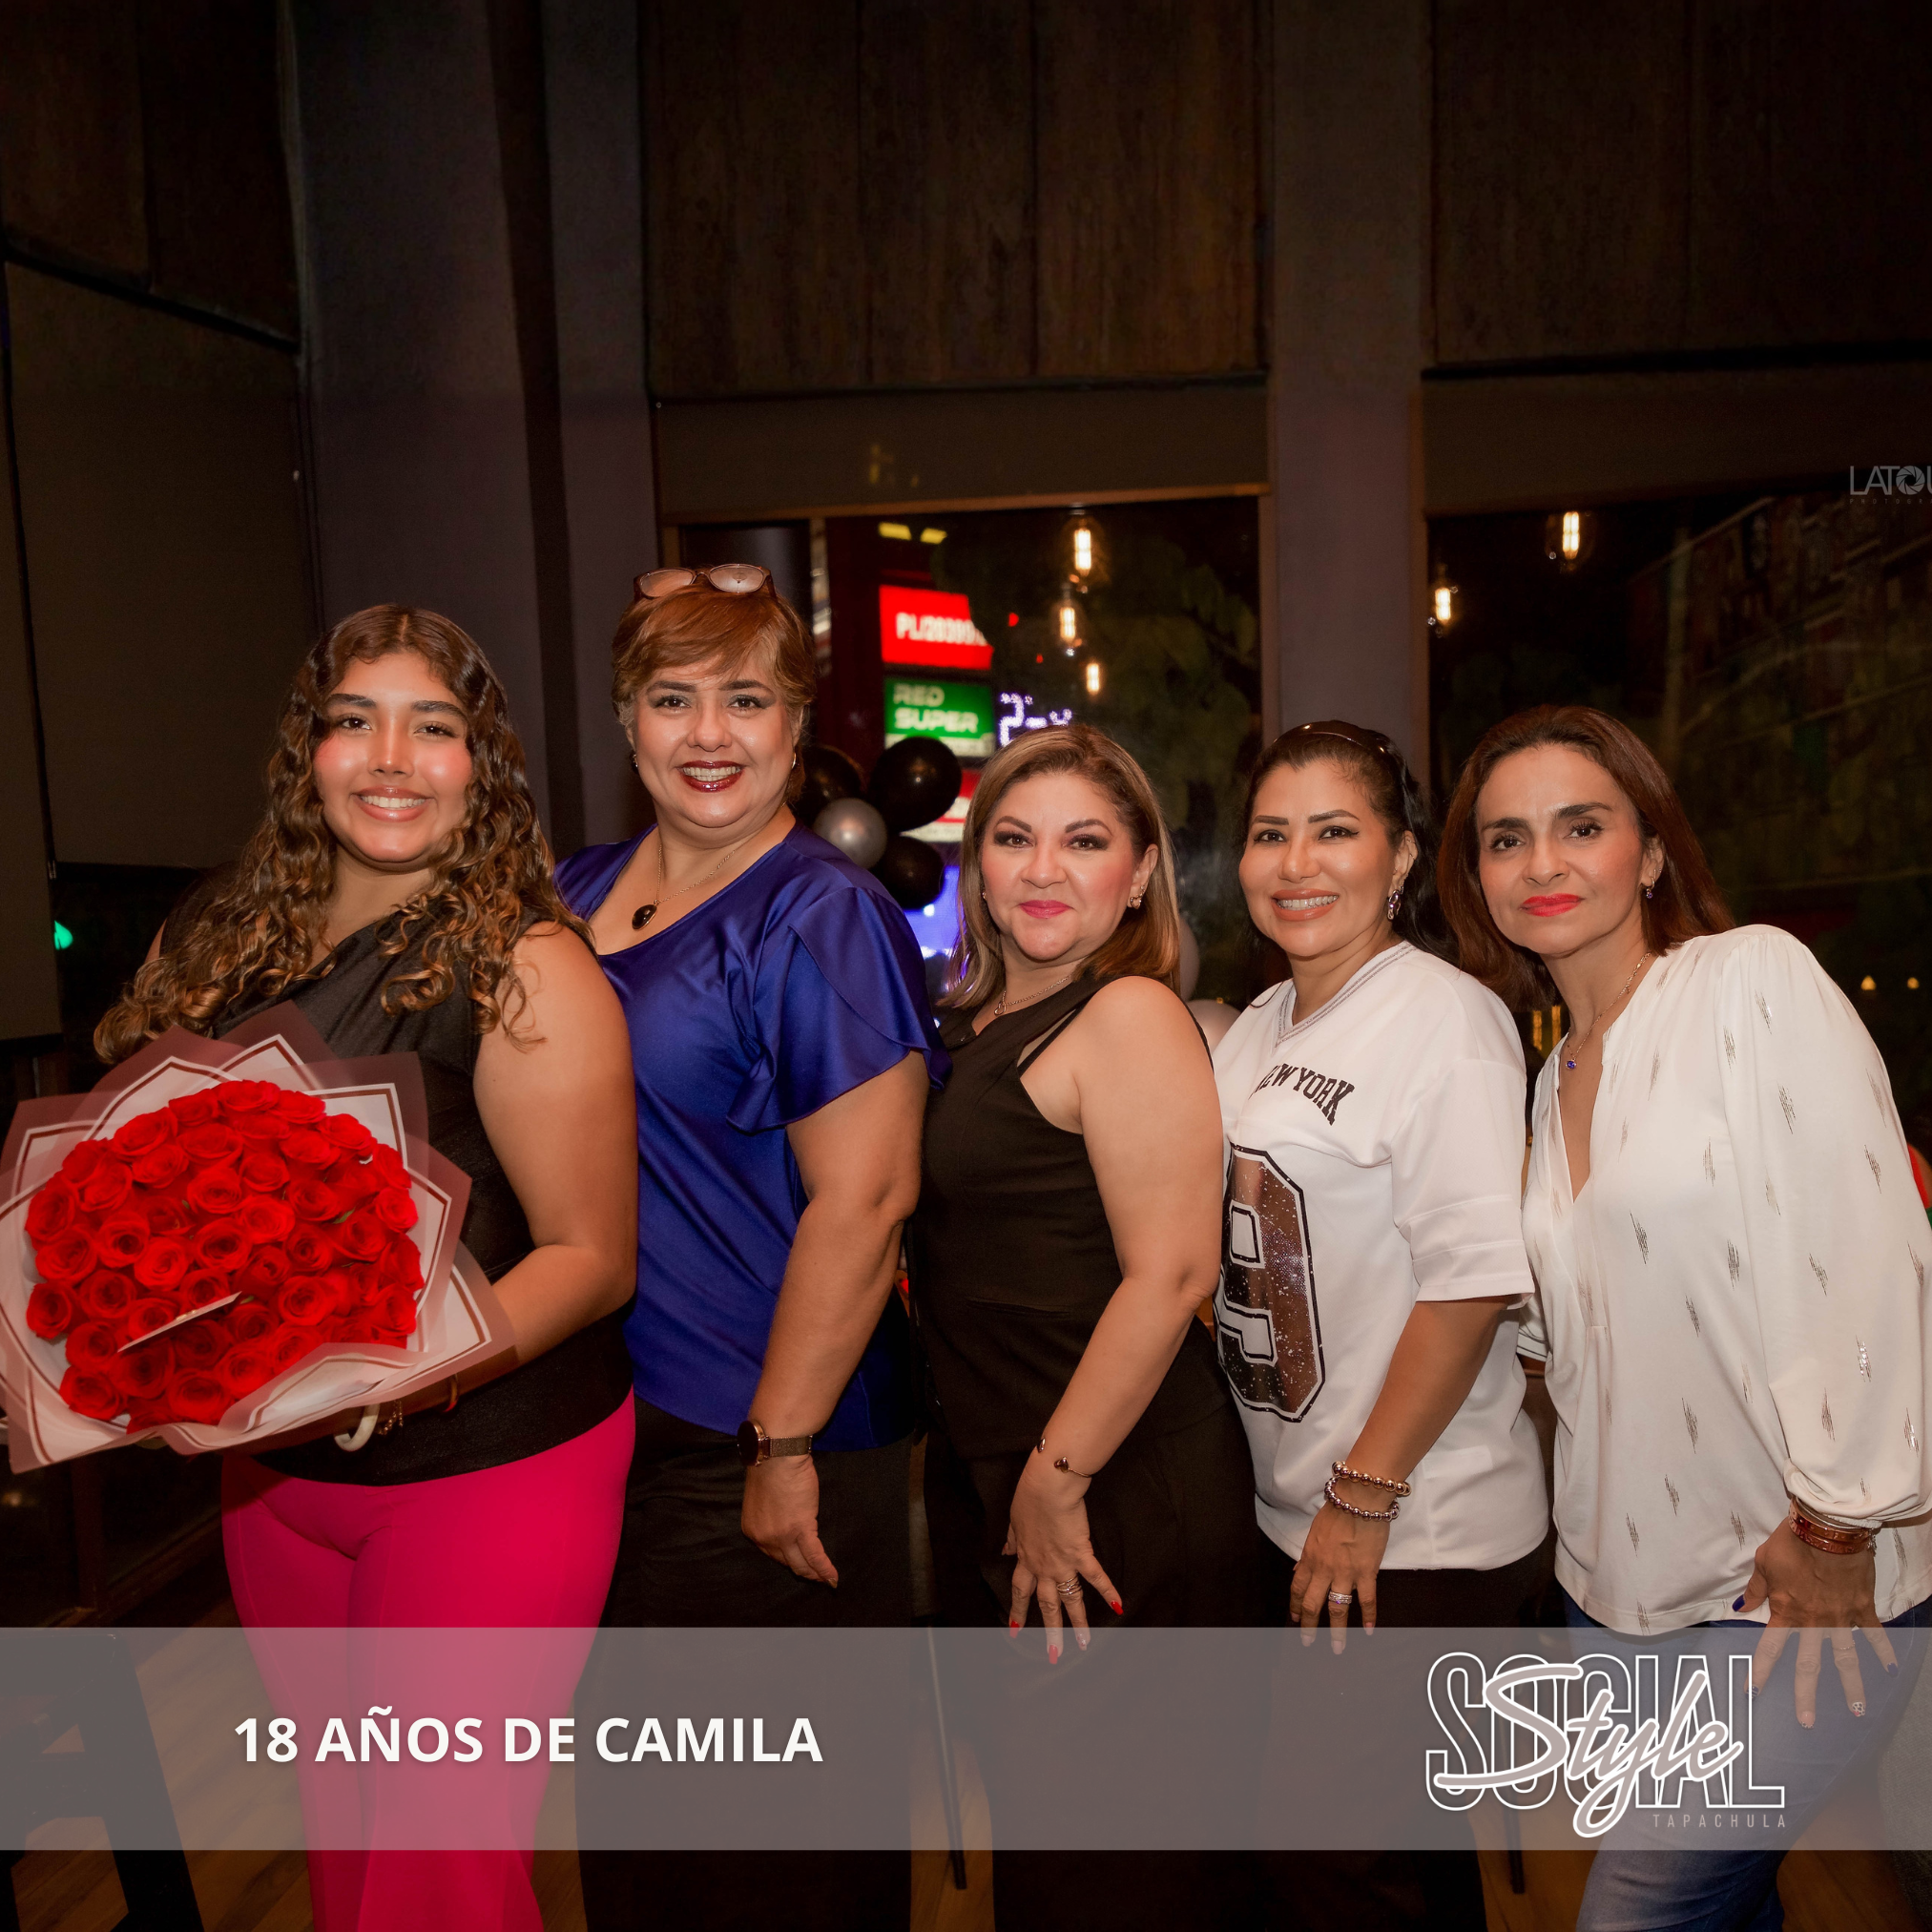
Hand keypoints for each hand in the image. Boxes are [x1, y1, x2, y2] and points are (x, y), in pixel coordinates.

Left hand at [741, 1456, 838, 1587]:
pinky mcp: (801, 1529)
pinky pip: (815, 1556)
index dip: (788, 1559)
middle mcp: (764, 1539)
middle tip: (815, 1576)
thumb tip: (787, 1519)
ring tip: (826, 1580)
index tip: (799, 1561)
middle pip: (786, 1562)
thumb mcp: (764, 1497)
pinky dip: (825, 1570)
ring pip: (801, 1564)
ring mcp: (782, 1536)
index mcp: (753, 1530)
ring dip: (815, 1575)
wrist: (777, 1454)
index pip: (772, 1553)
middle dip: (802, 1570)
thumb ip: (771, 1515)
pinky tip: (833, 1578)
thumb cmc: (772, 1466)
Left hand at [1003, 1458, 1121, 1661]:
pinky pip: (1096, 1578)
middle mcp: (1043, 1567)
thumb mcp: (1014, 1520)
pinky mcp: (1081, 1553)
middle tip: (1052, 1655)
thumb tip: (1005, 1549)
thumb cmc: (1029, 1497)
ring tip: (1084, 1646)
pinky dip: (1108, 1592)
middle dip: (1049, 1632)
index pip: (1020, 1591)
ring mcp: (1063, 1563)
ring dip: (1078, 1624)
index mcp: (1026, 1558)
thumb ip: (1012, 1539)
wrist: (1047, 1487)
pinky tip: (1118, 1607)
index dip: (1018, 1612)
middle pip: (1046, 1606)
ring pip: (1070, 1600)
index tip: (1015, 1631)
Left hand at [1289, 1489, 1391, 1651]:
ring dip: (1337, 1631)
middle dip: (1309, 1625)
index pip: (1297, 1587)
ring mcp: (1345, 1572)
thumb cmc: (1337, 1509)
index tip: (1293, 1619)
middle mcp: (1324, 1569)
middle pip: (1312, 1603)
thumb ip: (1309, 1553)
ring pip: (1338, 1608)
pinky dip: (1369, 1617)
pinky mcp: (1366, 1572)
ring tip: (1337, 1648)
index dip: (1295, 1605)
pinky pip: (1367, 1600)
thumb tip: (1301, 1567)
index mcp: (1310, 1557)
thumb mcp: (1315, 1531)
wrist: (1358, 1500)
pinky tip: (1368, 1630)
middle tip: (1307, 1642)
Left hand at [1738, 1519, 1896, 1725]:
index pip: (1769, 1648)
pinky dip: (1884, 1651)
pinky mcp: (1862, 1609)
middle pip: (1808, 1665)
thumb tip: (1740, 1608)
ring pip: (1845, 1659)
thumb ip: (1756, 1590)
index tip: (1753, 1693)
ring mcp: (1840, 1619)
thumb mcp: (1764, 1563)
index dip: (1760, 1671)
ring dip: (1851, 1686)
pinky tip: (1892, 1670)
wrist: (1827, 1531)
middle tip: (1807, 1721)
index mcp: (1786, 1612)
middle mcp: (1813, 1622)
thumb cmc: (1791, 1544)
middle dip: (1806, 1694)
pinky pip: (1874, 1634)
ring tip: (1857, 1710)